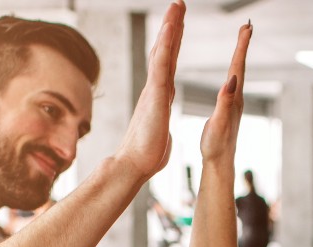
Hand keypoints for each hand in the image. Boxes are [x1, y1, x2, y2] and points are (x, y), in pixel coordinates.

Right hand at [115, 1, 185, 179]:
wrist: (134, 165)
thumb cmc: (146, 155)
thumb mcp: (159, 134)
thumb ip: (160, 126)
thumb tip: (159, 128)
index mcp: (159, 96)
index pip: (168, 63)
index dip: (172, 43)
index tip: (178, 25)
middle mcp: (155, 87)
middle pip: (164, 50)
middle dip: (172, 26)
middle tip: (178, 4)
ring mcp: (154, 89)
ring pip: (162, 51)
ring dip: (170, 26)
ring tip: (178, 5)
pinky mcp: (155, 95)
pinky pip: (161, 64)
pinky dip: (166, 44)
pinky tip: (172, 27)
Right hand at [199, 20, 251, 162]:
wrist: (219, 164)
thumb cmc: (216, 146)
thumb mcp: (218, 123)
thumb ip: (225, 101)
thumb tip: (232, 80)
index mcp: (233, 98)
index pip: (237, 66)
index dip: (241, 46)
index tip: (246, 27)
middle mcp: (236, 98)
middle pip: (240, 65)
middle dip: (243, 44)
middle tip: (247, 26)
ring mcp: (234, 104)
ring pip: (237, 73)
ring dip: (239, 55)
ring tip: (241, 40)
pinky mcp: (229, 109)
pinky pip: (232, 83)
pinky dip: (233, 69)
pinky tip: (231, 71)